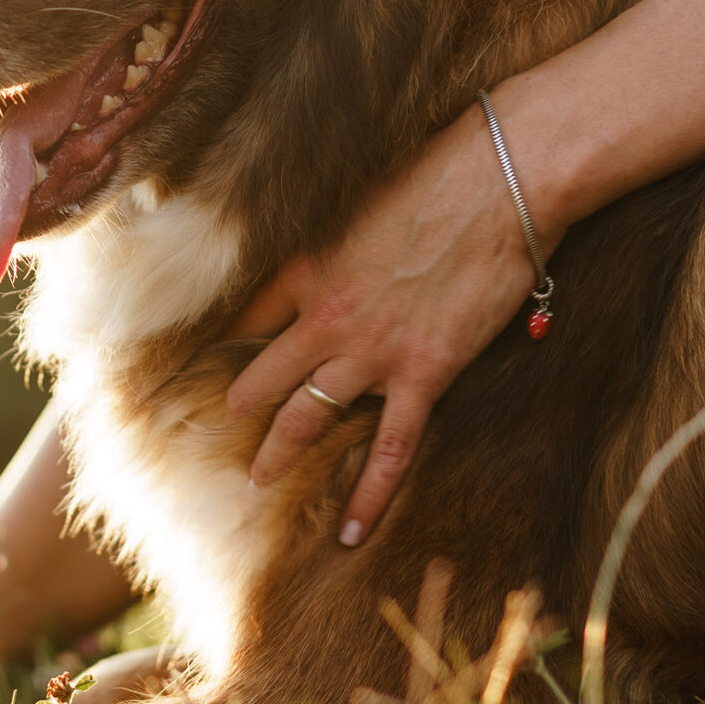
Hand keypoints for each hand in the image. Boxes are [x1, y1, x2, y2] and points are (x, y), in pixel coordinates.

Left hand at [224, 103, 552, 545]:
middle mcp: (325, 315)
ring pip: (308, 414)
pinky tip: (352, 532)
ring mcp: (372, 350)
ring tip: (258, 479)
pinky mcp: (424, 373)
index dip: (225, 344)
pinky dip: (369, 494)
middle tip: (220, 433)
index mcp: (306, 266)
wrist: (501, 180)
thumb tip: (329, 240)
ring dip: (279, 451)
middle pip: (262, 376)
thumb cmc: (438, 171)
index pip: (247, 318)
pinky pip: (389, 449)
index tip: (203, 365)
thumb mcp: (361, 194)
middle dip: (239, 408)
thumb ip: (334, 231)